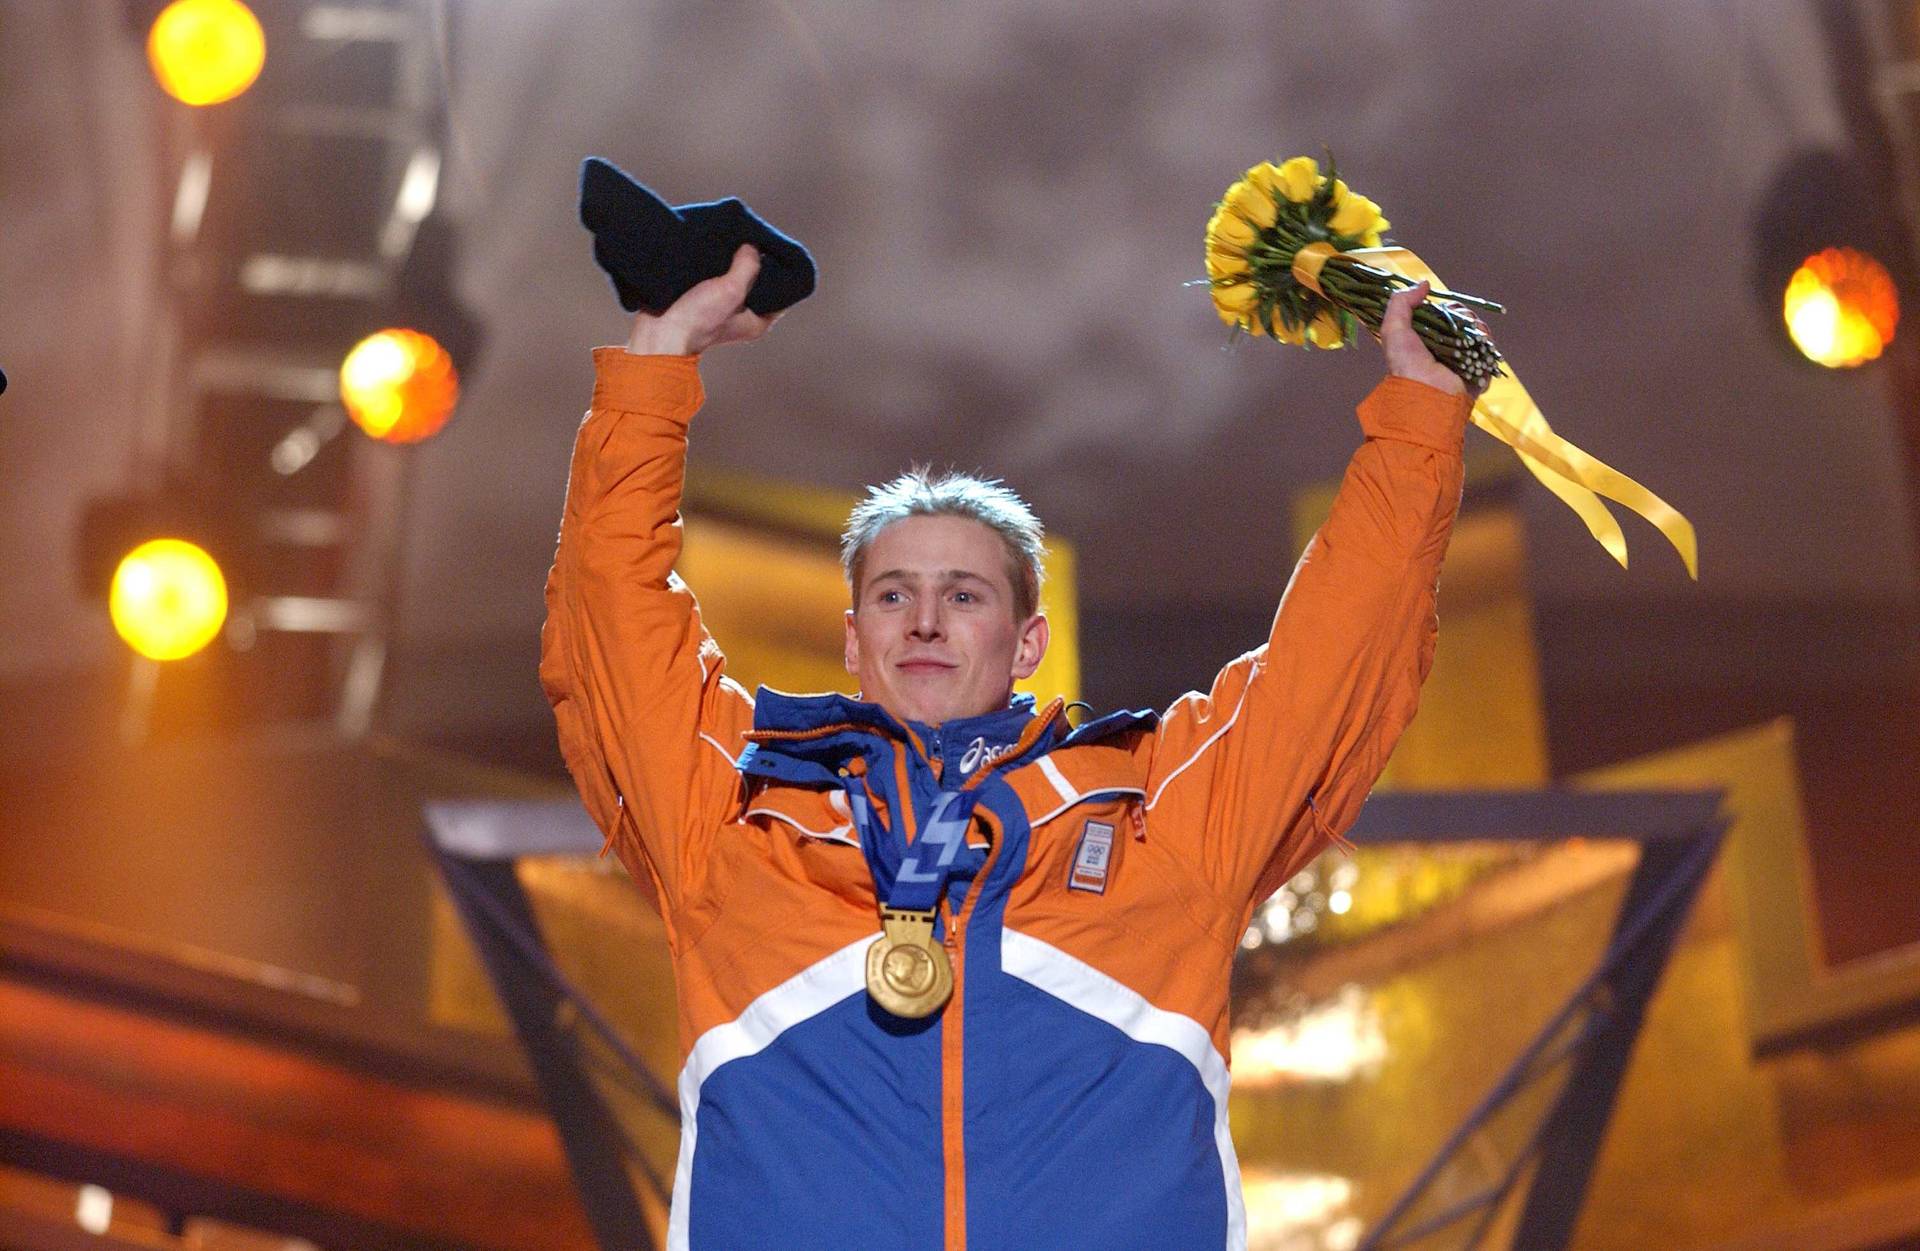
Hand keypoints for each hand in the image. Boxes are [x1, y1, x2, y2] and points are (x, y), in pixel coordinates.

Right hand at [625, 245, 779, 355]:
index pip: (779, 293)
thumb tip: (752, 247)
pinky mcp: (699, 299)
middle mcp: (741, 316)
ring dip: (730, 260)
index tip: (774, 248)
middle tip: (750, 238)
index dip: (779, 271)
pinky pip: (712, 277)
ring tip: (731, 237)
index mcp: (756, 321)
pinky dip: (712, 264)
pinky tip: (712, 246)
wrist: (658, 333)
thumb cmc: (698, 319)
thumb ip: (747, 267)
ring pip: (732, 277)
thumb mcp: (731, 291)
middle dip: (753, 262)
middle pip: (755, 283)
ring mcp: (719, 308)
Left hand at [1379, 280, 1487, 399]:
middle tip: (1459, 321)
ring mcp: (1463, 361)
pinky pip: (1489, 353)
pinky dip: (1487, 346)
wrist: (1424, 392)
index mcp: (1428, 340)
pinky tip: (1479, 346)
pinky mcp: (1478, 373)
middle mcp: (1446, 350)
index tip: (1446, 308)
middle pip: (1466, 322)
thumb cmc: (1405, 362)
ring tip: (1469, 335)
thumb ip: (1402, 302)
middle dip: (1465, 316)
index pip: (1446, 316)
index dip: (1450, 308)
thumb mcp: (1393, 328)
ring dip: (1477, 329)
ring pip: (1479, 335)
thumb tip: (1425, 284)